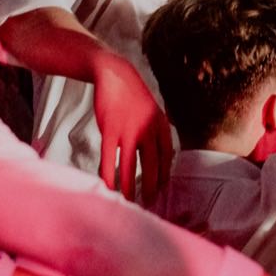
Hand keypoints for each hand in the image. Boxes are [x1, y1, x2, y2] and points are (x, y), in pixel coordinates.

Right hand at [85, 44, 174, 204]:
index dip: (165, 173)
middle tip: (149, 201)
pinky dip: (110, 175)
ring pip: (132, 165)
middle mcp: (148, 129)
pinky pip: (111, 159)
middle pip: (153, 164)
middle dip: (152, 185)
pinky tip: (108, 187)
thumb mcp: (152, 110)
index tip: (162, 187)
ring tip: (130, 200)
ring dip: (131, 186)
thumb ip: (156, 131)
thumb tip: (162, 154)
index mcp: (161, 124)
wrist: (114, 74)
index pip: (167, 155)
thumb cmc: (132, 96)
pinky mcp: (111, 130)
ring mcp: (129, 130)